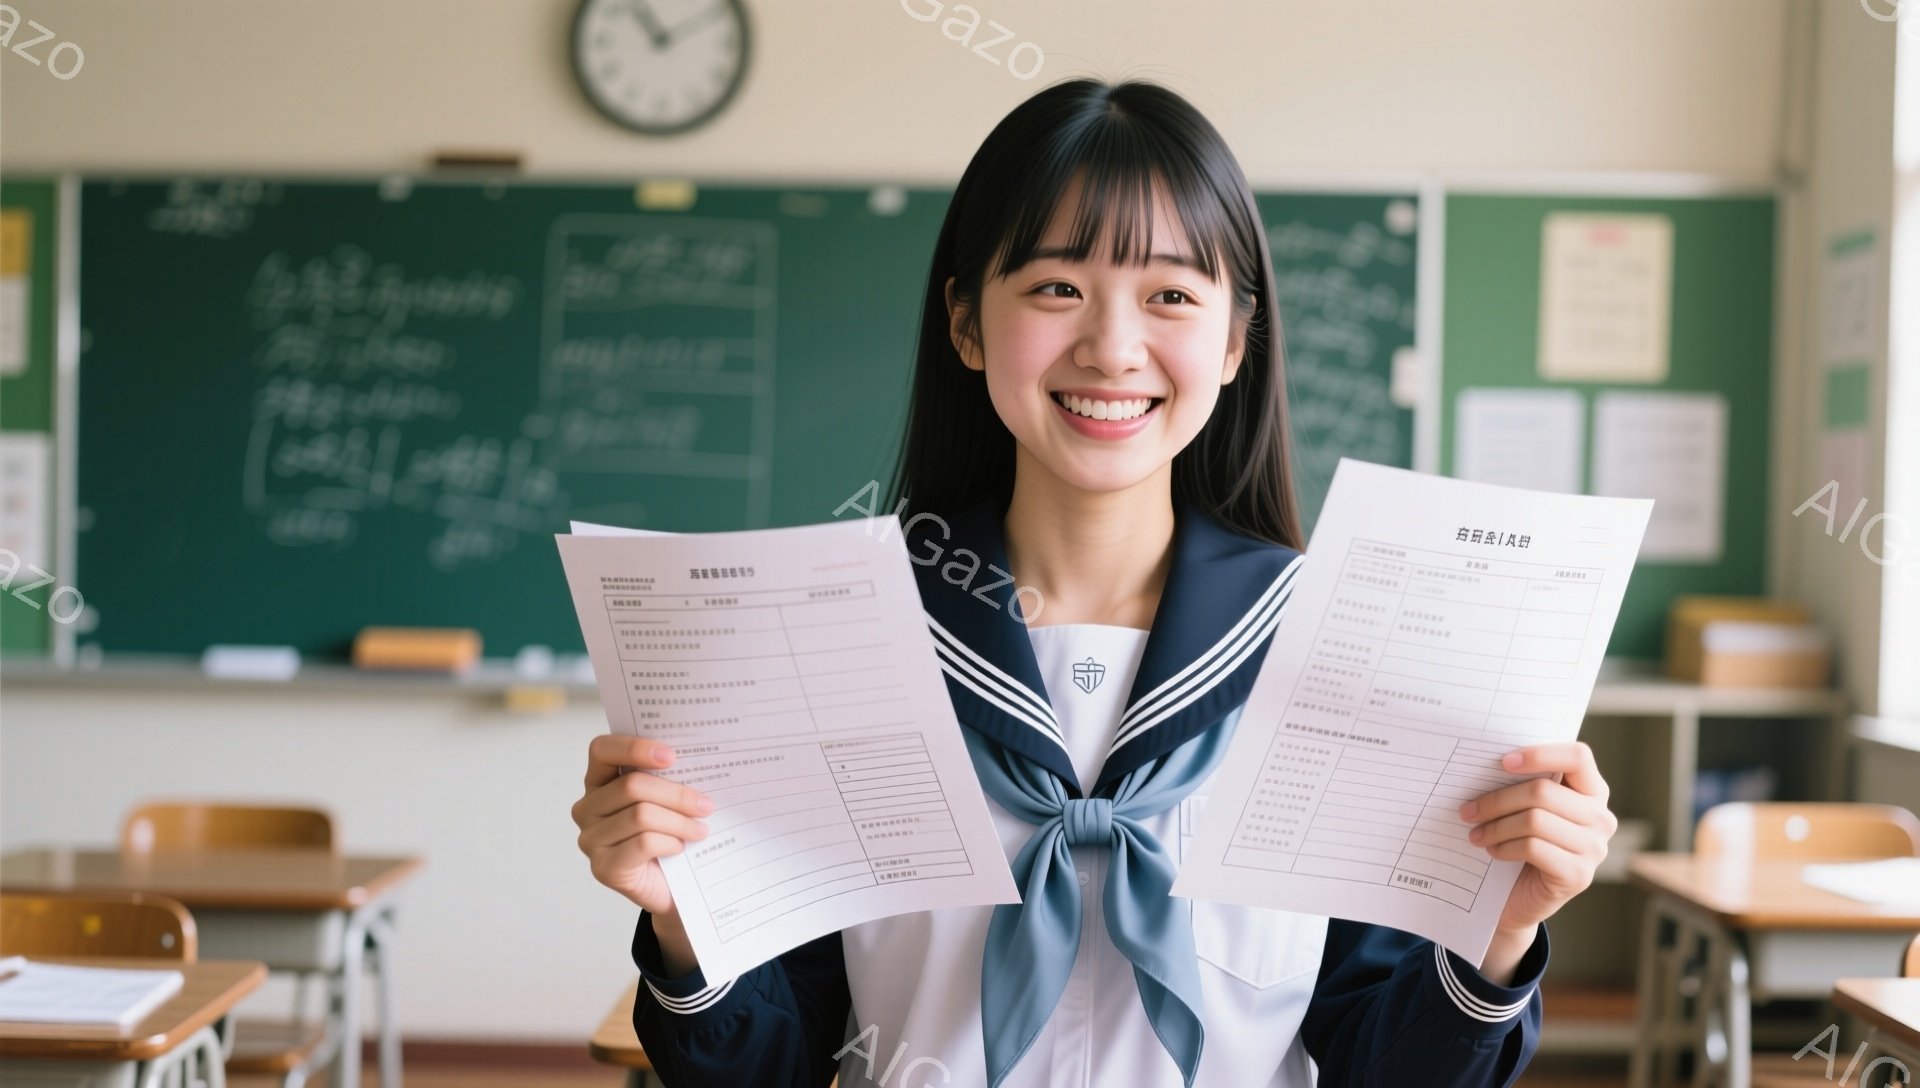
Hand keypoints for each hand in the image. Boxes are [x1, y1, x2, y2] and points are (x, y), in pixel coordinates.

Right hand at [571, 734, 714, 914]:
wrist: (671, 887)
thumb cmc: (668, 834)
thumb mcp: (667, 800)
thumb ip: (668, 777)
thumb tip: (697, 759)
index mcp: (599, 781)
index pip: (602, 750)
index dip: (634, 748)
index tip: (672, 756)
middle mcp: (587, 808)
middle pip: (631, 786)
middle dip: (676, 794)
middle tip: (706, 804)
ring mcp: (591, 840)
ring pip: (641, 816)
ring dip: (679, 822)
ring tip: (700, 829)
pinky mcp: (603, 868)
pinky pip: (643, 844)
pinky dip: (670, 843)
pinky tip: (680, 847)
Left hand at [1461, 742, 1616, 967]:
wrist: (1519, 898)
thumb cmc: (1520, 842)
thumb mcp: (1524, 808)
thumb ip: (1522, 783)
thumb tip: (1483, 760)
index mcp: (1592, 791)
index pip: (1578, 757)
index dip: (1540, 754)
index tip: (1502, 762)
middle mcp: (1601, 818)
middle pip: (1543, 791)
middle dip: (1497, 799)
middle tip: (1467, 810)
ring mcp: (1594, 849)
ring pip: (1534, 820)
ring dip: (1495, 826)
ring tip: (1475, 833)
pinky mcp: (1578, 875)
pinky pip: (1533, 848)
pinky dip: (1505, 847)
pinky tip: (1492, 851)